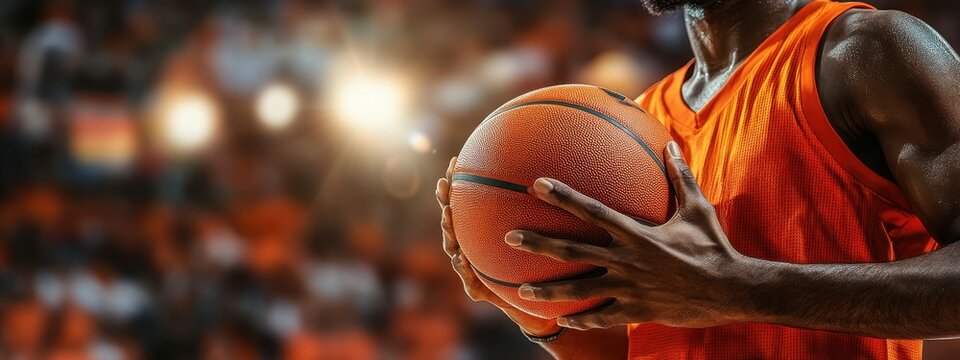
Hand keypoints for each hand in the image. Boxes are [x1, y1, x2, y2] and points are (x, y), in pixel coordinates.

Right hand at [438, 157, 560, 335]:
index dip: (459, 182)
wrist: (544, 305)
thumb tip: (560, 176)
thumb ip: (550, 212)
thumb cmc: (549, 269)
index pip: (469, 203)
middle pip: (455, 221)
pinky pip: (469, 280)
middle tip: (443, 184)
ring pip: (454, 248)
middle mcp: (477, 247)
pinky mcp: (479, 291)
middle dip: (446, 202)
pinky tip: (461, 257)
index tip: (455, 161)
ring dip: (448, 231)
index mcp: (489, 231)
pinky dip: (463, 268)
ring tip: (448, 216)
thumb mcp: (552, 237)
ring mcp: (474, 269)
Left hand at [507, 141, 756, 329]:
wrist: (732, 290)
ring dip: (548, 290)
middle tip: (510, 237)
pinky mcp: (636, 312)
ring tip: (520, 290)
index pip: (592, 211)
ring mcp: (629, 289)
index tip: (537, 184)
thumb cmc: (714, 247)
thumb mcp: (698, 209)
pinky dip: (580, 319)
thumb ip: (680, 176)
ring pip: (579, 291)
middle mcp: (627, 261)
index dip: (563, 196)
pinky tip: (562, 320)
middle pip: (573, 251)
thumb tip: (670, 144)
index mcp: (637, 234)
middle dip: (539, 244)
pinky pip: (601, 317)